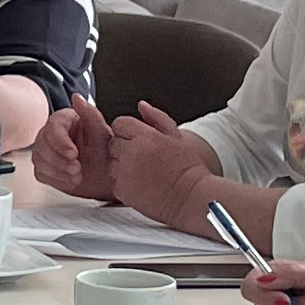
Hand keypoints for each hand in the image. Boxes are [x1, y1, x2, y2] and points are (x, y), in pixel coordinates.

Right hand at [32, 97, 114, 202]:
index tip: (73, 153)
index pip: (53, 126)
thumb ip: (90, 114)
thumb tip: (77, 98)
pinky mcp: (44, 168)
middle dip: (59, 160)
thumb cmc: (105, 153)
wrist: (107, 176)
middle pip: (42, 144)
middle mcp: (53, 134)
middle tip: (77, 168)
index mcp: (66, 120)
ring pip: (39, 159)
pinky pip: (41, 173)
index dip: (60, 141)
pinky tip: (70, 180)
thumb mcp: (102, 133)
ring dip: (58, 170)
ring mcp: (46, 151)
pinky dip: (56, 179)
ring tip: (77, 175)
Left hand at [105, 104, 218, 230]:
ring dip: (123, 167)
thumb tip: (142, 105)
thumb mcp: (176, 137)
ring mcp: (125, 173)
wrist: (192, 198)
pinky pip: (115, 183)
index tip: (138, 140)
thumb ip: (157, 118)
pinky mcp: (122, 191)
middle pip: (113, 143)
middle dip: (125, 149)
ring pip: (112, 164)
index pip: (119, 123)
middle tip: (144, 159)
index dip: (127, 131)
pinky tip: (142, 186)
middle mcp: (132, 153)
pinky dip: (125, 185)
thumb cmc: (188, 169)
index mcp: (146, 137)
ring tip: (144, 173)